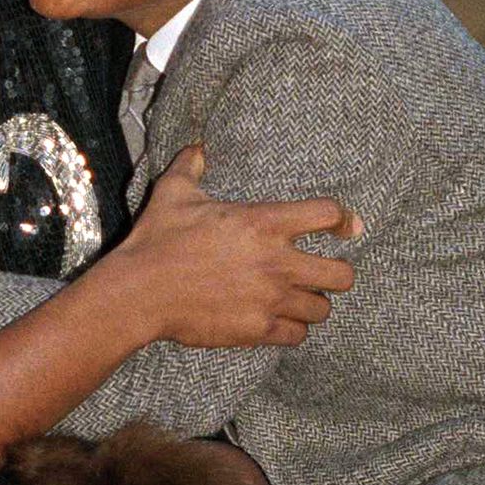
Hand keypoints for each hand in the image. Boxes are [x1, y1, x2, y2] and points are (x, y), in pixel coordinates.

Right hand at [116, 146, 361, 347]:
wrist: (139, 292)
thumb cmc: (157, 240)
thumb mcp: (173, 195)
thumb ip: (191, 167)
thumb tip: (196, 148)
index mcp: (264, 223)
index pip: (329, 215)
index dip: (343, 220)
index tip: (346, 227)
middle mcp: (277, 263)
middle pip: (343, 275)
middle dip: (336, 273)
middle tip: (321, 273)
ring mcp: (270, 300)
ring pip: (323, 309)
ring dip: (313, 304)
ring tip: (299, 301)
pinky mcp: (258, 330)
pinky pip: (298, 335)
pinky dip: (293, 330)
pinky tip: (279, 322)